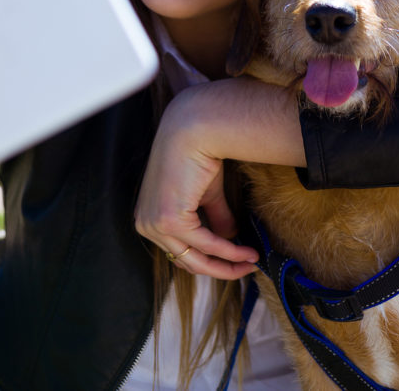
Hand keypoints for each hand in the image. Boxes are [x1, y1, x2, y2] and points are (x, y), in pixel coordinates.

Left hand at [134, 78, 305, 279]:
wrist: (192, 129)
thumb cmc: (196, 153)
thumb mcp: (205, 194)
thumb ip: (213, 217)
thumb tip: (229, 238)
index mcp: (149, 217)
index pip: (179, 250)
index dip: (208, 260)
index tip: (234, 262)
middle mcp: (146, 225)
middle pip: (187, 260)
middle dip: (220, 269)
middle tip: (247, 269)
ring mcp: (154, 225)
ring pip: (196, 258)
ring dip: (228, 263)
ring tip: (252, 261)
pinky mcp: (169, 222)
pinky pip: (205, 244)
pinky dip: (228, 251)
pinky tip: (246, 252)